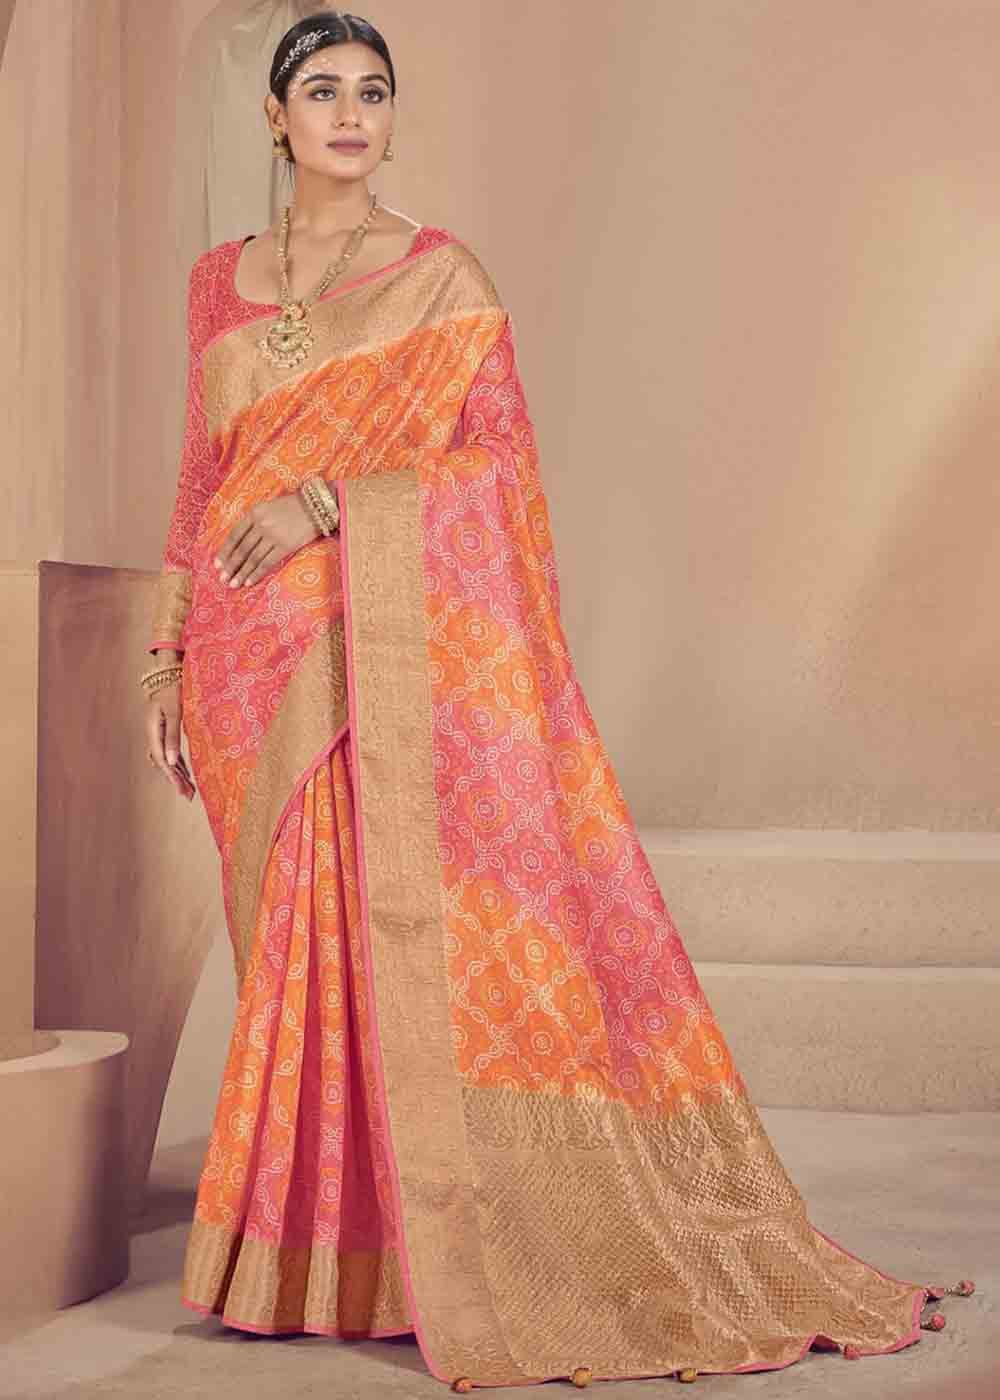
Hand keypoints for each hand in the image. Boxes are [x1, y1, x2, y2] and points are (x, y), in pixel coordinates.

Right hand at [145, 680, 194, 801]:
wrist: (167, 673)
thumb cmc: (172, 689)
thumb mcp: (175, 712)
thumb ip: (173, 736)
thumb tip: (170, 760)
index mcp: (153, 731)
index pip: (161, 759)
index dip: (171, 775)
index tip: (181, 788)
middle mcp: (154, 734)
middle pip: (163, 762)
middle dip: (175, 780)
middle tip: (188, 796)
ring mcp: (158, 733)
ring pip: (166, 759)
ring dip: (177, 774)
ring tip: (189, 790)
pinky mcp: (165, 731)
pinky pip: (170, 752)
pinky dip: (178, 763)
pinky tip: (185, 773)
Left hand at [214, 490, 320, 587]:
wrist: (316, 507)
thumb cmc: (291, 507)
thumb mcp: (267, 508)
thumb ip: (254, 522)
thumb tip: (240, 545)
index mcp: (254, 513)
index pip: (235, 535)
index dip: (225, 551)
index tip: (217, 564)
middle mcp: (261, 524)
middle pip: (242, 549)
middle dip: (231, 566)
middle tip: (223, 579)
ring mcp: (273, 535)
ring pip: (252, 558)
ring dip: (242, 573)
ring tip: (233, 584)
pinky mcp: (285, 546)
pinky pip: (267, 563)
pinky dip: (256, 573)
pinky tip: (249, 582)